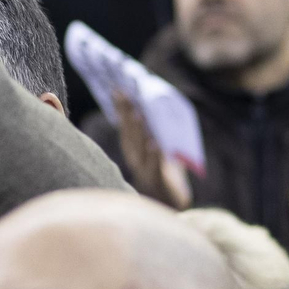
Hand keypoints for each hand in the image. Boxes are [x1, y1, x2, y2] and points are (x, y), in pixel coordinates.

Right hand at [113, 90, 190, 208]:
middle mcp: (134, 157)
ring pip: (139, 148)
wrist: (171, 200)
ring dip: (138, 131)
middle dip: (126, 112)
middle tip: (124, 93)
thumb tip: (151, 101)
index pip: (125, 124)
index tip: (117, 88)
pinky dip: (154, 156)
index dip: (121, 107)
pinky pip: (154, 167)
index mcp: (133, 147)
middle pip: (129, 132)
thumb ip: (152, 127)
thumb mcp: (158, 144)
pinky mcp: (158, 181)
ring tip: (138, 115)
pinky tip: (154, 144)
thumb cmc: (164, 169)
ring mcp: (144, 169)